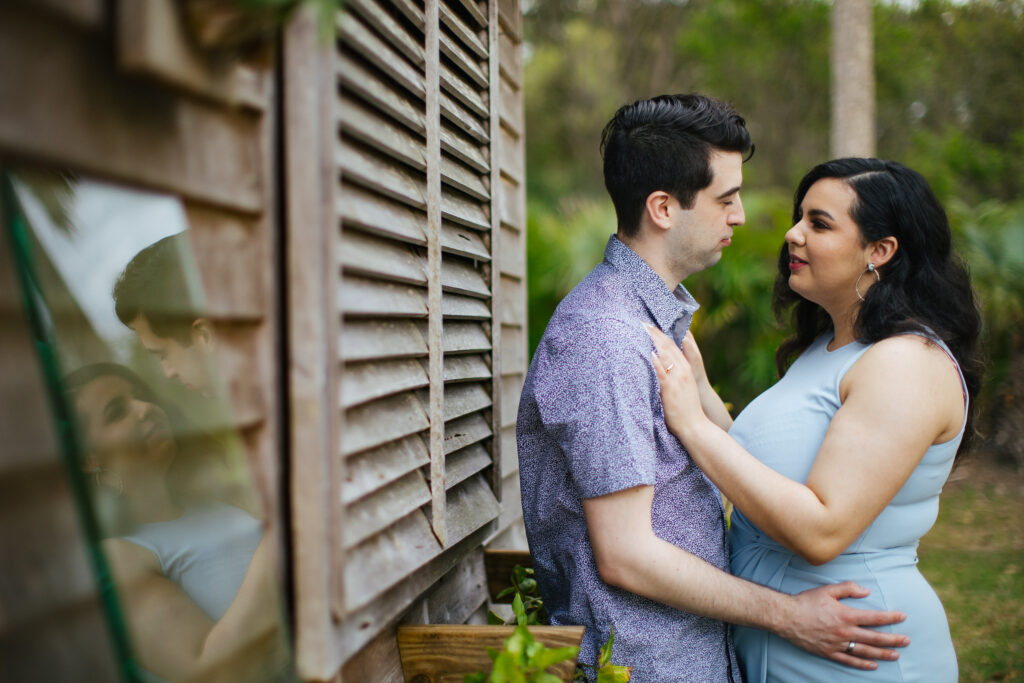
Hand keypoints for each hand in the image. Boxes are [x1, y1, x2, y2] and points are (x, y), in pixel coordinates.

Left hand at [645, 325, 706, 440]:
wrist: (695, 426)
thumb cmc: (686, 409)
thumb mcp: (683, 387)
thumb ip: (674, 376)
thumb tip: (660, 368)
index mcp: (685, 369)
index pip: (672, 345)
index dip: (661, 334)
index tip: (650, 325)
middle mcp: (682, 370)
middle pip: (667, 346)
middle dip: (654, 333)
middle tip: (642, 322)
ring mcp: (677, 378)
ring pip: (664, 355)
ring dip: (652, 341)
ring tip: (642, 330)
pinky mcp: (670, 388)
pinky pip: (662, 372)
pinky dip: (655, 362)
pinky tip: (649, 353)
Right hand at [780, 582, 908, 669]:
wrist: (786, 617)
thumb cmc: (806, 602)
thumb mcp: (827, 590)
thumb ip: (848, 588)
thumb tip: (866, 592)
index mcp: (846, 615)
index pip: (874, 618)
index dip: (890, 618)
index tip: (902, 617)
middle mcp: (844, 631)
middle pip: (874, 637)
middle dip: (893, 639)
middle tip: (906, 641)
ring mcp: (838, 644)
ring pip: (865, 651)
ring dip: (882, 653)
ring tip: (896, 654)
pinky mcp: (829, 652)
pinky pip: (849, 661)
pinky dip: (862, 664)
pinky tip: (873, 664)